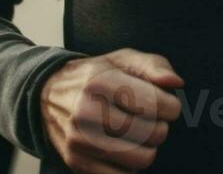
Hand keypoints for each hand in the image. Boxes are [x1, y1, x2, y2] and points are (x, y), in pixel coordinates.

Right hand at [40, 48, 183, 172]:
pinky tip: (123, 148)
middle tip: (149, 119)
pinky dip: (130, 166)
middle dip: (160, 127)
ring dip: (147, 148)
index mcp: (101, 81)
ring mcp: (80, 139)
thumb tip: (176, 83)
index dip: (171, 106)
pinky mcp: (76, 161)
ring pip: (141, 159)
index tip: (164, 104)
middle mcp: (87, 110)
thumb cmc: (95, 76)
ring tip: (138, 134)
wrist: (47, 94)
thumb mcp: (123, 60)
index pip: (157, 104)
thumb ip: (154, 66)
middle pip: (153, 133)